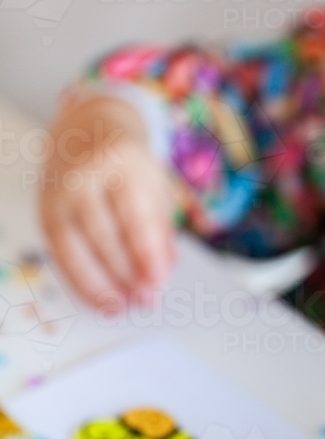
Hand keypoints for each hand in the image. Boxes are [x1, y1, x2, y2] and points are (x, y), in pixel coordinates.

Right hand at [40, 96, 174, 308]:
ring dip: (100, 285)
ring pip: (75, 248)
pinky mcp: (45, 213)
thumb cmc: (128, 165)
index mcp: (120, 161)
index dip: (145, 250)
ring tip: (122, 308)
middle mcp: (83, 175)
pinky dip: (80, 282)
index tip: (158, 280)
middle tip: (145, 301)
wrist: (86, 130)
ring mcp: (58, 194)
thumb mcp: (154, 184)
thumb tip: (166, 269)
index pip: (133, 212)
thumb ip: (161, 227)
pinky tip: (99, 300)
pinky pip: (60, 254)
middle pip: (103, 234)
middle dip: (125, 274)